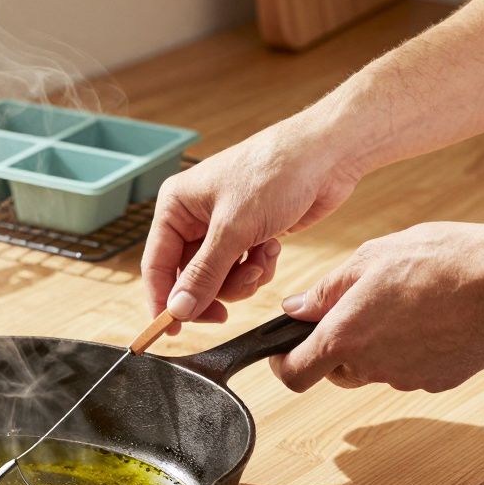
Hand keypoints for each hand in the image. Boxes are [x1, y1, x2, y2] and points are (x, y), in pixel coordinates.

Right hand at [142, 116, 363, 327]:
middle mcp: (194, 216)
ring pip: (218, 278)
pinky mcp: (249, 234)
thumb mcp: (234, 229)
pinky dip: (258, 268)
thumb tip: (178, 309)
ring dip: (241, 279)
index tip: (172, 330)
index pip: (156, 264)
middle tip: (228, 309)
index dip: (162, 300)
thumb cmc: (275, 172)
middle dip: (214, 290)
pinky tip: (272, 248)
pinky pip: (242, 270)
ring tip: (261, 261)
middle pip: (188, 277)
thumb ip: (204, 274)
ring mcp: (223, 226)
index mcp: (176, 206)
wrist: (327, 155)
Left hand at [269, 222, 483, 391]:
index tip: (284, 351)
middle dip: (339, 345)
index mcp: (344, 338)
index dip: (284, 364)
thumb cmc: (438, 261)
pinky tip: (434, 318)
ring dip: (379, 344)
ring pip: (377, 368)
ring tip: (407, 303)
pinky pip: (413, 369)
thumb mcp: (368, 259)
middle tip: (362, 307)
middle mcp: (372, 367)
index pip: (294, 374)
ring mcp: (407, 379)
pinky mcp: (439, 382)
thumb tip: (295, 309)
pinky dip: (414, 349)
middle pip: (337, 370)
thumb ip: (326, 291)